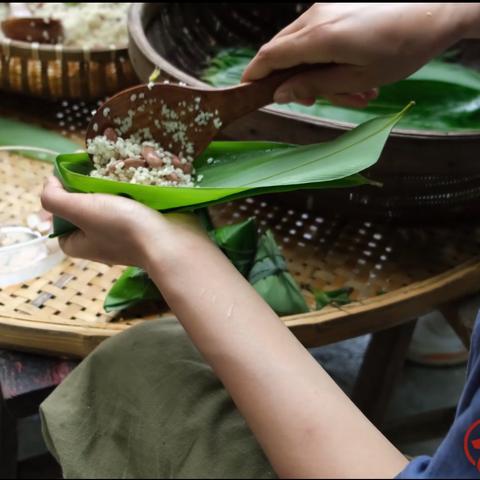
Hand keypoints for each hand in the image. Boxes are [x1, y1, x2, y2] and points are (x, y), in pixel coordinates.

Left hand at [41, 176, 207, 271]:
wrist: (171, 241)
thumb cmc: (124, 228)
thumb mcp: (80, 211)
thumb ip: (54, 198)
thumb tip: (51, 183)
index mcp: (79, 243)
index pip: (59, 213)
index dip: (61, 191)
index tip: (73, 173)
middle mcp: (99, 240)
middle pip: (85, 204)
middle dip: (90, 183)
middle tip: (98, 167)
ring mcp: (123, 233)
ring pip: (109, 200)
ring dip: (113, 181)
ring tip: (119, 166)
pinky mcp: (143, 224)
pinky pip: (130, 201)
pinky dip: (131, 187)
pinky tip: (136, 176)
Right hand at [242, 3, 475, 106]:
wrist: (440, 7)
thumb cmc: (403, 47)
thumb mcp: (357, 78)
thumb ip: (314, 86)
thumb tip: (281, 93)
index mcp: (319, 37)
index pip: (270, 55)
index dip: (255, 75)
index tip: (248, 90)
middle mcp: (317, 16)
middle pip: (282, 49)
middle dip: (291, 79)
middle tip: (315, 99)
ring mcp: (327, 6)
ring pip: (302, 43)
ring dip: (317, 71)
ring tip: (353, 92)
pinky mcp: (339, 4)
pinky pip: (319, 32)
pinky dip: (328, 55)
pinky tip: (354, 71)